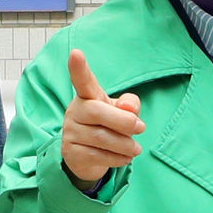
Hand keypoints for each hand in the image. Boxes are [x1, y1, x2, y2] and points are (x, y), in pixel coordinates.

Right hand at [62, 49, 145, 187]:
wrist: (89, 156)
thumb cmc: (109, 126)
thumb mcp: (122, 112)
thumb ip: (130, 105)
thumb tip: (128, 109)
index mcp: (88, 96)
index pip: (83, 80)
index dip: (79, 68)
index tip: (76, 53)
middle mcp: (75, 111)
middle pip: (97, 112)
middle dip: (124, 122)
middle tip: (141, 128)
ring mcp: (70, 132)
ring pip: (101, 138)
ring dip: (125, 145)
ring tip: (136, 148)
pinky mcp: (71, 153)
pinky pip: (98, 156)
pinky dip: (118, 158)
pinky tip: (126, 158)